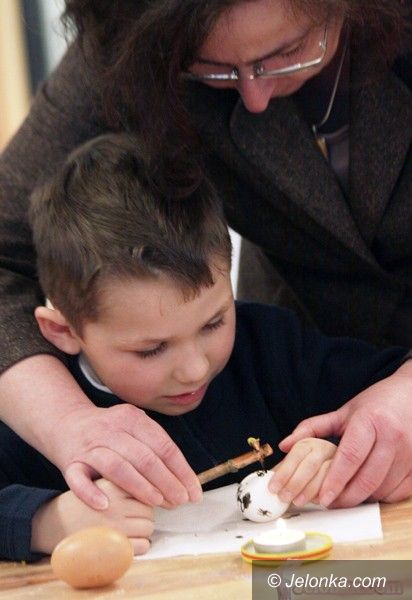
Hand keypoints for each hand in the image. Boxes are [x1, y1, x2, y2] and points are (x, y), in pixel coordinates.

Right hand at [0, 355, 201, 510]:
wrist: (66, 424)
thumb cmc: (109, 433)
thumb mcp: (134, 429)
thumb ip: (156, 448)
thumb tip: (186, 481)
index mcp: (132, 418)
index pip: (163, 445)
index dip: (181, 470)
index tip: (194, 492)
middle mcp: (111, 429)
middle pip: (144, 457)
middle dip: (166, 481)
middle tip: (179, 501)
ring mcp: (90, 446)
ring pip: (117, 466)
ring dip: (139, 486)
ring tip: (157, 503)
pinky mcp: (70, 463)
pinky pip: (78, 479)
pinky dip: (91, 492)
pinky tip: (105, 505)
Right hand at [31, 479, 153, 554]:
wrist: (54, 524)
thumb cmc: (83, 501)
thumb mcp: (102, 479)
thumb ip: (127, 477)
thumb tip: (159, 484)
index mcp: (113, 484)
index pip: (147, 486)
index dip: (147, 494)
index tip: (146, 498)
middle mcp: (115, 503)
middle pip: (150, 508)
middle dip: (145, 512)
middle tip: (132, 515)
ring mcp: (114, 526)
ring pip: (149, 526)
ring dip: (144, 529)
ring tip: (128, 527)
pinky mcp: (113, 546)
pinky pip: (143, 545)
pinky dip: (140, 545)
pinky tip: (126, 540)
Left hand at [279, 362, 411, 506]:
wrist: (410, 395)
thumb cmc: (375, 404)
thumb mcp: (343, 412)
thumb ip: (312, 428)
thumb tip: (284, 445)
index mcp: (370, 421)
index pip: (350, 456)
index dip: (335, 480)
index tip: (322, 497)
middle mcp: (392, 437)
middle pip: (367, 478)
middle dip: (345, 497)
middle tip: (329, 503)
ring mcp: (409, 452)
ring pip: (382, 488)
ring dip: (361, 498)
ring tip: (344, 496)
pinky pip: (398, 492)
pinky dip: (381, 497)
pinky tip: (367, 491)